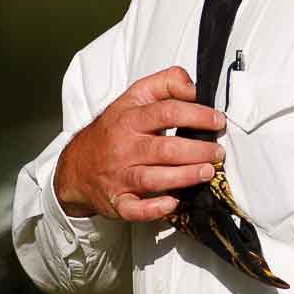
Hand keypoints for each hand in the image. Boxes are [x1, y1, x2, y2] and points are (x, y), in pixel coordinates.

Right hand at [54, 66, 226, 221]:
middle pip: (165, 148)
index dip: (197, 115)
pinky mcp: (118, 201)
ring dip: (185, 177)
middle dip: (197, 151)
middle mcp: (125, 147)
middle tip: (217, 152)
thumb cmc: (112, 131)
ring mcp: (120, 176)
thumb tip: (193, 86)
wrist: (76, 166)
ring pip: (154, 178)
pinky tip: (173, 202)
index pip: (167, 112)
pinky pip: (135, 209)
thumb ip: (165, 84)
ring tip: (207, 173)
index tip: (217, 121)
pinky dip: (154, 208)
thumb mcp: (133, 98)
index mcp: (130, 119)